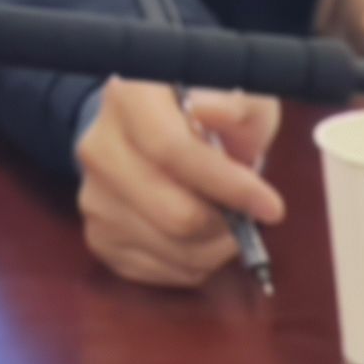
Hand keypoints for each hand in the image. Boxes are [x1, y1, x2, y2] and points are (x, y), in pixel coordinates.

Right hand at [75, 77, 286, 288]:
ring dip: (216, 247)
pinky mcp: (99, 235)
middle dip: (227, 225)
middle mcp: (97, 146)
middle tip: (248, 214)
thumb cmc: (206, 111)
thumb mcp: (236, 92)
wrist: (152, 131)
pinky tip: (200, 235)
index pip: (171, 150)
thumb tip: (208, 111)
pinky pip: (159, 271)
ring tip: (226, 221)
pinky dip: (194, 263)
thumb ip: (234, 101)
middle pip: (174, 214)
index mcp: (128, 98)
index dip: (227, 184)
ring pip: (173, 249)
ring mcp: (93, 195)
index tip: (271, 204)